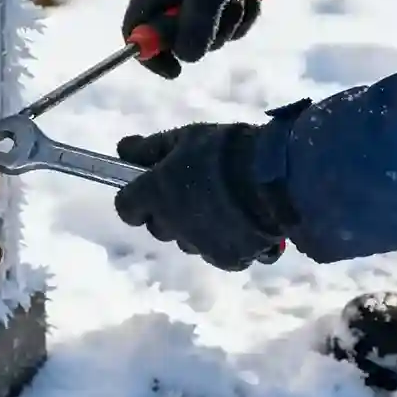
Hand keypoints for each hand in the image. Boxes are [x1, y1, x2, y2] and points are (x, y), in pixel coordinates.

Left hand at [114, 123, 285, 270]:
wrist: (275, 178)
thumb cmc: (225, 152)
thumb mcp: (186, 137)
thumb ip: (150, 147)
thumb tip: (121, 148)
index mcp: (155, 193)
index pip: (126, 208)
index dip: (135, 199)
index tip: (150, 188)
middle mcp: (172, 224)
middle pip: (157, 227)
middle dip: (168, 213)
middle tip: (192, 192)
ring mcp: (199, 245)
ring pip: (188, 241)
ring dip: (196, 227)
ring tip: (224, 204)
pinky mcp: (227, 259)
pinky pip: (217, 252)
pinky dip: (225, 240)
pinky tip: (242, 220)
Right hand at [122, 0, 270, 79]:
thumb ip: (195, 29)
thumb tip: (187, 57)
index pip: (133, 34)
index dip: (149, 56)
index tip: (175, 70)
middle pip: (174, 40)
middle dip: (207, 36)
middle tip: (228, 15)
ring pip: (205, 35)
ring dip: (230, 25)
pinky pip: (224, 25)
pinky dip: (241, 17)